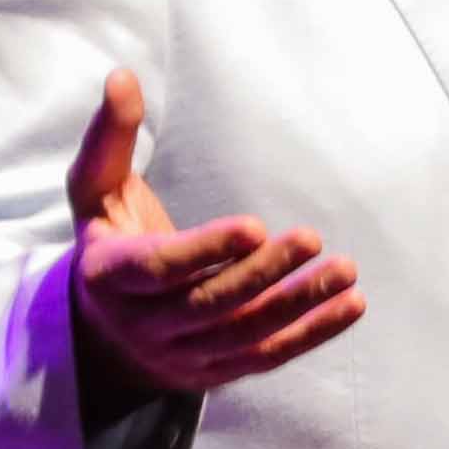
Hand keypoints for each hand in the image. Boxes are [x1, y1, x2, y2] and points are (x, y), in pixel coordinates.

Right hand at [63, 65, 360, 406]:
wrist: (104, 334)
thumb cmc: (110, 241)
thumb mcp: (96, 190)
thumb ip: (111, 138)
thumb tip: (122, 77)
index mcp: (110, 276)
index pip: (160, 269)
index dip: (207, 250)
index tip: (254, 226)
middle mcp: (143, 324)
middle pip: (210, 304)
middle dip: (263, 274)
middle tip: (310, 239)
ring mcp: (181, 355)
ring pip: (245, 334)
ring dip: (299, 305)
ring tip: (345, 273)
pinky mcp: (216, 372)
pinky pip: (268, 356)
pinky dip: (312, 333)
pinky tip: (351, 305)